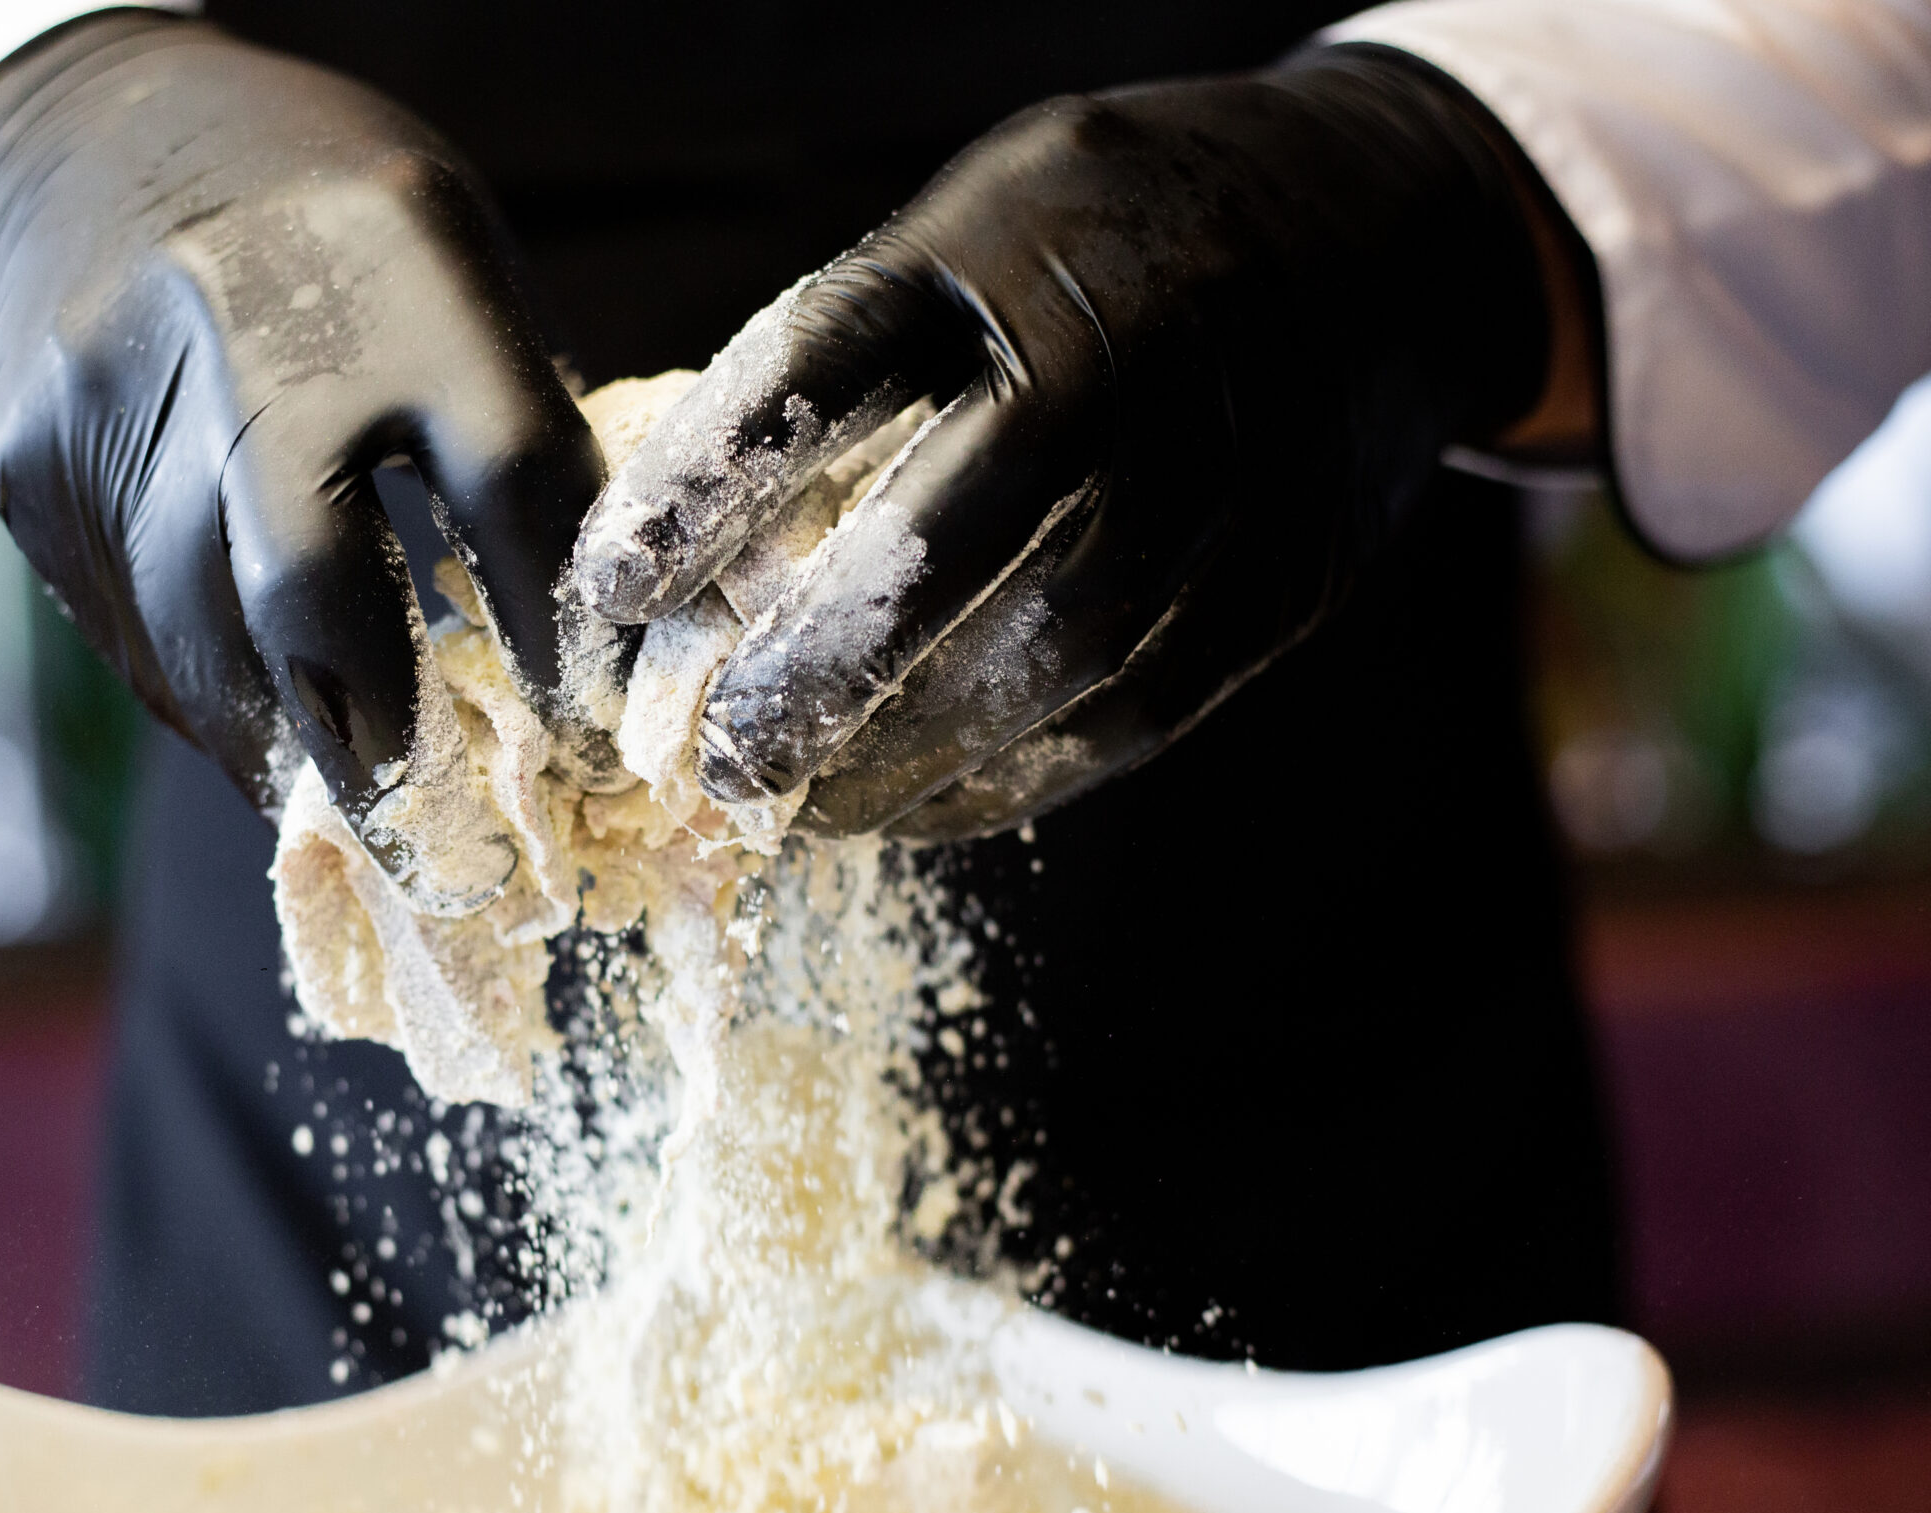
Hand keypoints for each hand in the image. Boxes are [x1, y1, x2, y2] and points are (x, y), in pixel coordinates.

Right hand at [0, 13, 603, 906]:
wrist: (90, 141)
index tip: (573, 711)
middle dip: (375, 721)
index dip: (550, 612)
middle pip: (306, 578)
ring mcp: (104, 389)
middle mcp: (235, 318)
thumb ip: (508, 417)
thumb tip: (580, 632)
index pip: (507, 469)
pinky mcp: (24, 460)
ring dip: (276, 741)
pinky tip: (249, 718)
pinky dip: (200, 696)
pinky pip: (126, 630)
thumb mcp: (450, 261)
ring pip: (195, 635)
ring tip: (340, 800)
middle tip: (421, 811)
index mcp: (394, 257)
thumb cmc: (330, 230)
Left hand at [570, 49, 1558, 839]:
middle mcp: (1132, 350)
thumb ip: (854, 361)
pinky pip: (1135, 707)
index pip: (830, 358)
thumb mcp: (971, 233)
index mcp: (1013, 239)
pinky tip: (922, 804)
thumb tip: (686, 547)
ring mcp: (1233, 465)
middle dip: (818, 666)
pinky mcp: (1292, 571)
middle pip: (953, 532)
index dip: (709, 477)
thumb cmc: (1103, 244)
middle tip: (722, 764)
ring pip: (1050, 651)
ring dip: (909, 752)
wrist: (1376, 228)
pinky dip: (1013, 777)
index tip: (613, 587)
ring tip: (805, 809)